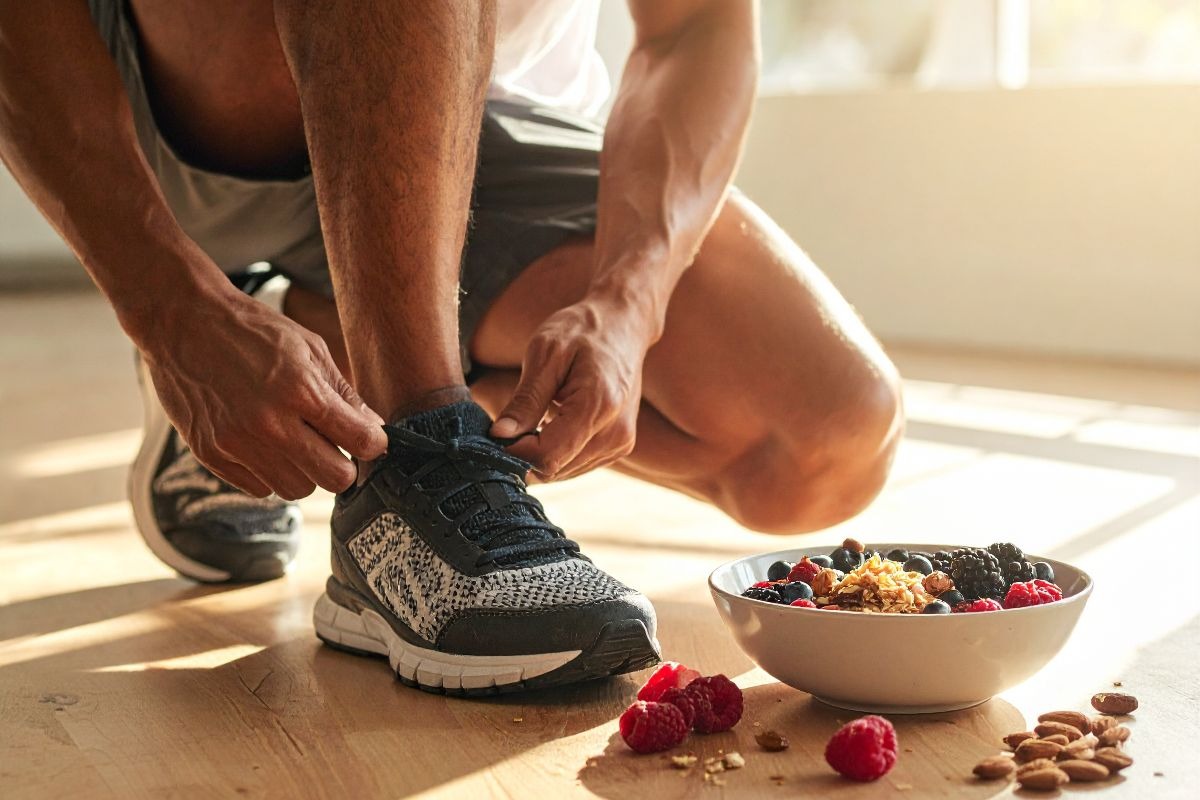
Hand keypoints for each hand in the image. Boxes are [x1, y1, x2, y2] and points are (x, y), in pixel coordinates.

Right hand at [141, 286, 387, 498]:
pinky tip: (264, 444)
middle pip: (334, 479)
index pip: (361, 442)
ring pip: (296, 489)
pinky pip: (259, 488)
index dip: (374, 444)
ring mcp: (237, 443)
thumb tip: (374, 430)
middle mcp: (270, 423)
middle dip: (344, 466)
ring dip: (305, 472)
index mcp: (301, 390)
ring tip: (296, 442)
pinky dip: (269, 473)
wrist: (183, 322)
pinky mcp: (211, 455)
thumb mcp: (310, 348)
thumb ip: (343, 394)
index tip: (370, 440)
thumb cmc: (252, 331)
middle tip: (335, 447)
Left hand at [490, 296, 651, 480]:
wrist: (623, 325)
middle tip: (509, 424)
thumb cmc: (582, 331)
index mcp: (598, 406)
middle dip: (524, 453)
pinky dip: (556, 452)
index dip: (514, 451)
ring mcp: (621, 443)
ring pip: (563, 472)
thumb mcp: (545, 353)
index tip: (494, 433)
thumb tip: (500, 436)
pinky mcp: (619, 447)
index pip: (548, 456)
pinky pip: (576, 465)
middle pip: (554, 469)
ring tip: (531, 420)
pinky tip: (550, 425)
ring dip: (539, 455)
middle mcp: (616, 433)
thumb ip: (526, 399)